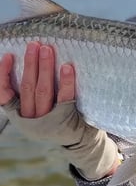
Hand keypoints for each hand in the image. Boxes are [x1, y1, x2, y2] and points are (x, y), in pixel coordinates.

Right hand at [0, 41, 119, 180]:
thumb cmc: (56, 120)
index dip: (3, 75)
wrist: (77, 141)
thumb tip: (33, 64)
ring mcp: (47, 120)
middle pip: (28, 87)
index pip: (5, 95)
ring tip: (47, 50)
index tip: (7, 56)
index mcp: (20, 114)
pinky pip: (65, 98)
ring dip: (45, 68)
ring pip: (43, 90)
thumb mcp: (37, 111)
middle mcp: (30, 118)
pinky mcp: (65, 118)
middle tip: (34, 44)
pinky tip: (67, 67)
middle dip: (30, 64)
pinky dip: (66, 82)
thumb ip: (31, 95)